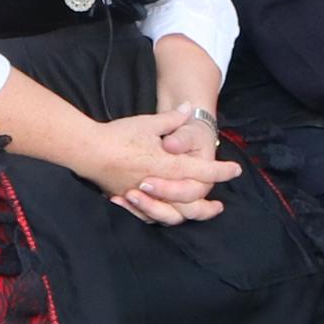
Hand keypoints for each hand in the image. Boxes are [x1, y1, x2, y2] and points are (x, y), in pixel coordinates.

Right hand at [77, 113, 237, 223]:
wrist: (88, 150)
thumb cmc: (120, 135)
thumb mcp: (148, 123)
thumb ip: (172, 119)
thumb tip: (189, 107)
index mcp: (168, 165)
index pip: (202, 172)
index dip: (221, 172)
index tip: (235, 171)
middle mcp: (160, 184)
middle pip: (190, 201)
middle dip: (207, 206)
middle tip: (219, 206)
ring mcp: (144, 195)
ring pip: (172, 213)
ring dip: (187, 215)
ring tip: (196, 215)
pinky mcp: (129, 199)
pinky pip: (151, 215)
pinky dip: (163, 216)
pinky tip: (168, 214)